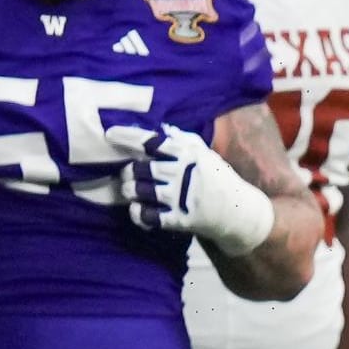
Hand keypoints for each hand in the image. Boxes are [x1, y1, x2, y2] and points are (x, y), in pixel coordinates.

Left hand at [107, 123, 274, 253]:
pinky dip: (138, 214)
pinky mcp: (180, 220)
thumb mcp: (207, 155)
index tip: (109, 134)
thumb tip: (163, 127)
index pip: (151, 141)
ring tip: (132, 190)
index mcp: (188, 154)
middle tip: (130, 174)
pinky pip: (148, 217)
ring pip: (139, 191)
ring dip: (130, 190)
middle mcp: (183, 173)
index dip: (127, 137)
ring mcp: (181, 198)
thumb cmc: (220, 179)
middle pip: (140, 168)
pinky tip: (138, 210)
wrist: (240, 212)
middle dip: (129, 171)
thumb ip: (185, 140)